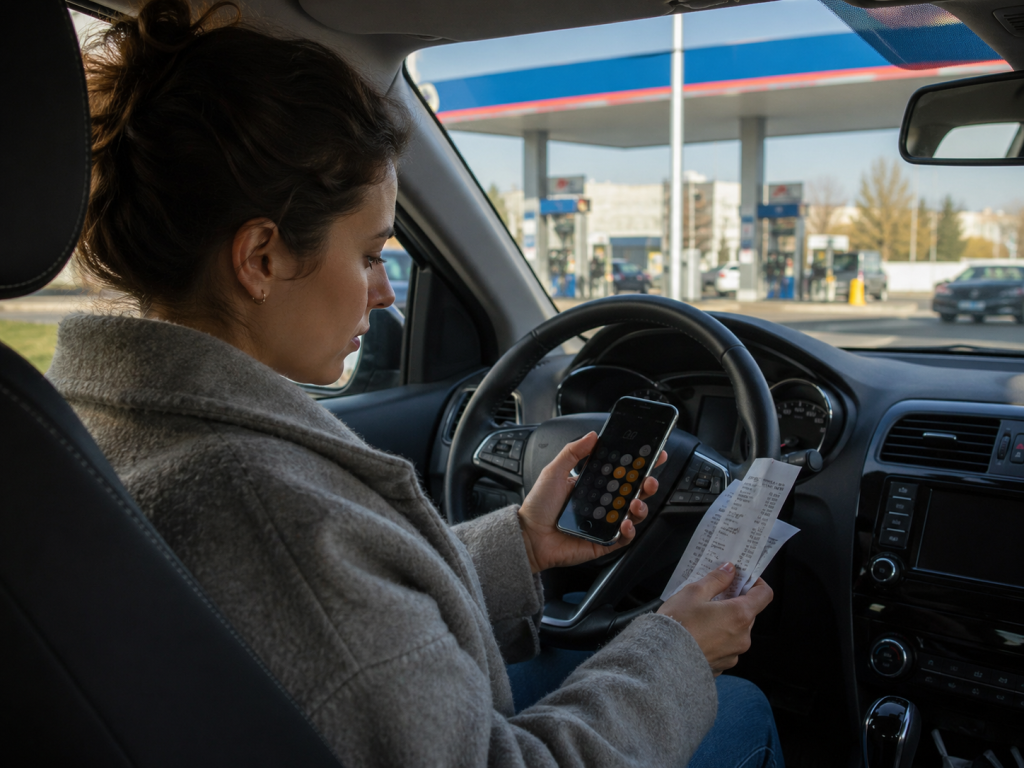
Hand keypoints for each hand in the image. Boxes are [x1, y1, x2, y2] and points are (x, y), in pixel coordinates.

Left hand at [517, 432, 666, 572]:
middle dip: (647, 484)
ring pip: (633, 514)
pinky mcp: (603, 542)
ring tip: (635, 503)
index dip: (639, 465)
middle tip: (649, 480)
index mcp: (593, 485)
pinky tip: (625, 523)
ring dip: (641, 507)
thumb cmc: (538, 506)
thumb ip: (573, 452)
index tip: (654, 455)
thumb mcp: (553, 472)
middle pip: (633, 493)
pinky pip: (623, 538)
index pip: (621, 473)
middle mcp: (602, 503)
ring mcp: (604, 523)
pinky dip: (629, 531)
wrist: (528, 536)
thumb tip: (593, 436)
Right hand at [657, 563, 772, 675]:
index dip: (756, 583)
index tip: (742, 578)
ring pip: (736, 631)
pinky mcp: (722, 666)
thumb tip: (729, 570)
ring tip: (701, 617)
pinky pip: (725, 647)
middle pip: (749, 613)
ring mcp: (734, 654)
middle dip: (734, 602)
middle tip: (714, 595)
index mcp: (739, 615)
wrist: (661, 660)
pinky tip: (698, 635)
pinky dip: (717, 638)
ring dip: (725, 622)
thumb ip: (716, 579)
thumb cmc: (678, 624)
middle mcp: (743, 637)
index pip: (764, 595)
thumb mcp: (694, 592)